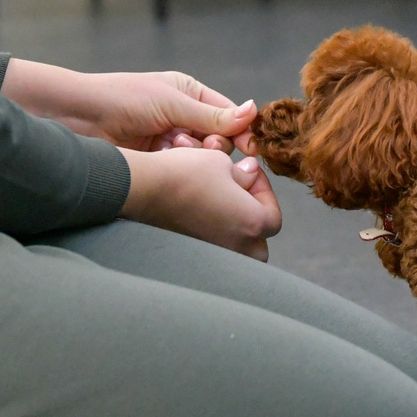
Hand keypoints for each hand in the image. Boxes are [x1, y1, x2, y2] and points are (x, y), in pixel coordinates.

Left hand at [1, 59, 256, 152]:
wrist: (78, 118)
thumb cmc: (121, 99)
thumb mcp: (172, 103)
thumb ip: (213, 116)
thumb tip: (254, 112)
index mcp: (189, 93)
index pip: (229, 114)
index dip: (242, 130)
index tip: (253, 149)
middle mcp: (182, 116)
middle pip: (219, 138)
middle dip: (216, 145)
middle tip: (208, 148)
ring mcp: (169, 140)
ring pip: (200, 156)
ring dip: (195, 155)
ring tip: (176, 148)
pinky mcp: (156, 161)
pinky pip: (181, 168)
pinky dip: (179, 166)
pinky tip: (168, 161)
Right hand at [122, 146, 282, 258]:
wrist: (144, 188)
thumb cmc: (185, 173)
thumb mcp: (221, 162)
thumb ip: (244, 173)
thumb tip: (249, 174)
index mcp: (251, 224)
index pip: (273, 216)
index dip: (264, 191)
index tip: (248, 173)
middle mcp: (237, 247)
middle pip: (258, 243)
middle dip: (253, 220)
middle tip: (240, 195)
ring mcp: (214, 255)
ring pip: (237, 251)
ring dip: (234, 231)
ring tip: (221, 206)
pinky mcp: (192, 255)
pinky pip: (213, 251)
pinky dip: (213, 236)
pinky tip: (201, 213)